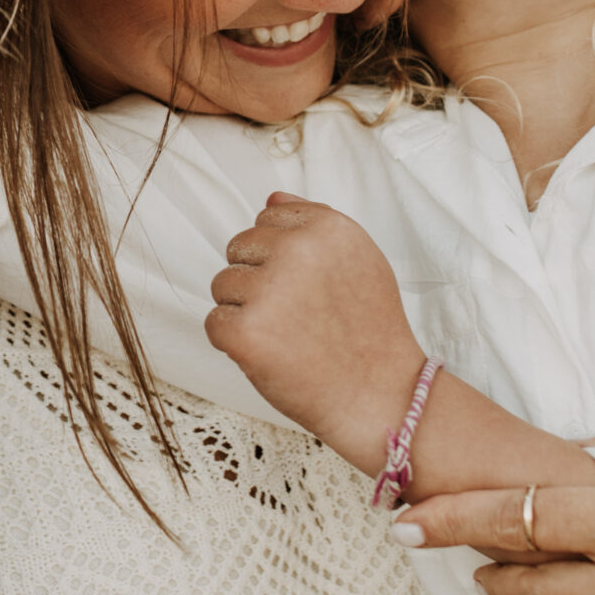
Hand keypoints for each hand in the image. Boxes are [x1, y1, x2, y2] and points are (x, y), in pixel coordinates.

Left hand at [206, 195, 422, 466]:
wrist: (380, 397)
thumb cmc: (370, 332)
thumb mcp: (361, 260)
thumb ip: (315, 223)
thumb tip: (271, 198)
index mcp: (326, 227)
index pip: (267, 217)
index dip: (280, 255)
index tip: (307, 285)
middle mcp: (297, 251)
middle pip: (239, 247)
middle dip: (257, 279)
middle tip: (297, 316)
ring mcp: (269, 291)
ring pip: (223, 285)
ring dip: (245, 311)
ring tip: (288, 336)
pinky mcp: (246, 333)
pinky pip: (214, 323)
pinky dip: (233, 343)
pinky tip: (271, 354)